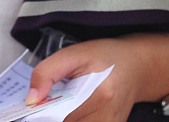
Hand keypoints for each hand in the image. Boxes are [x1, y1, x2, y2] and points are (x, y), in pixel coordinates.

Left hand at [28, 33, 168, 121]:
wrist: (137, 65)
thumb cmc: (106, 56)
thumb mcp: (75, 54)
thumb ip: (48, 72)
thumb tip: (31, 100)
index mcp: (99, 93)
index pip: (59, 115)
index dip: (43, 112)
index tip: (35, 105)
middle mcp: (107, 116)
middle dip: (54, 114)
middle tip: (58, 98)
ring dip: (66, 117)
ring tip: (73, 101)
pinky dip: (76, 119)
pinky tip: (80, 109)